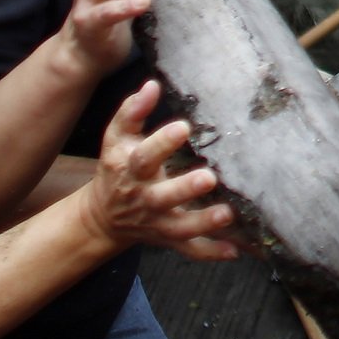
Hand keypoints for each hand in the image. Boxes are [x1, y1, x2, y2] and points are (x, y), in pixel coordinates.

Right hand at [84, 80, 241, 259]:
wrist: (103, 216)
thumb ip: (131, 112)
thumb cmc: (117, 167)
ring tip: (227, 213)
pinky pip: (190, 250)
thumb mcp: (116, 139)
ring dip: (203, 222)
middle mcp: (144, 199)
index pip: (144, 157)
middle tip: (209, 177)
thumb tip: (151, 85)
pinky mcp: (169, 240)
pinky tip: (234, 251)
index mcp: (131, 170)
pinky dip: (210, 252)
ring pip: (180, 228)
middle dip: (184, 189)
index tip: (184, 127)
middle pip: (162, 197)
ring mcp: (157, 223)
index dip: (161, 143)